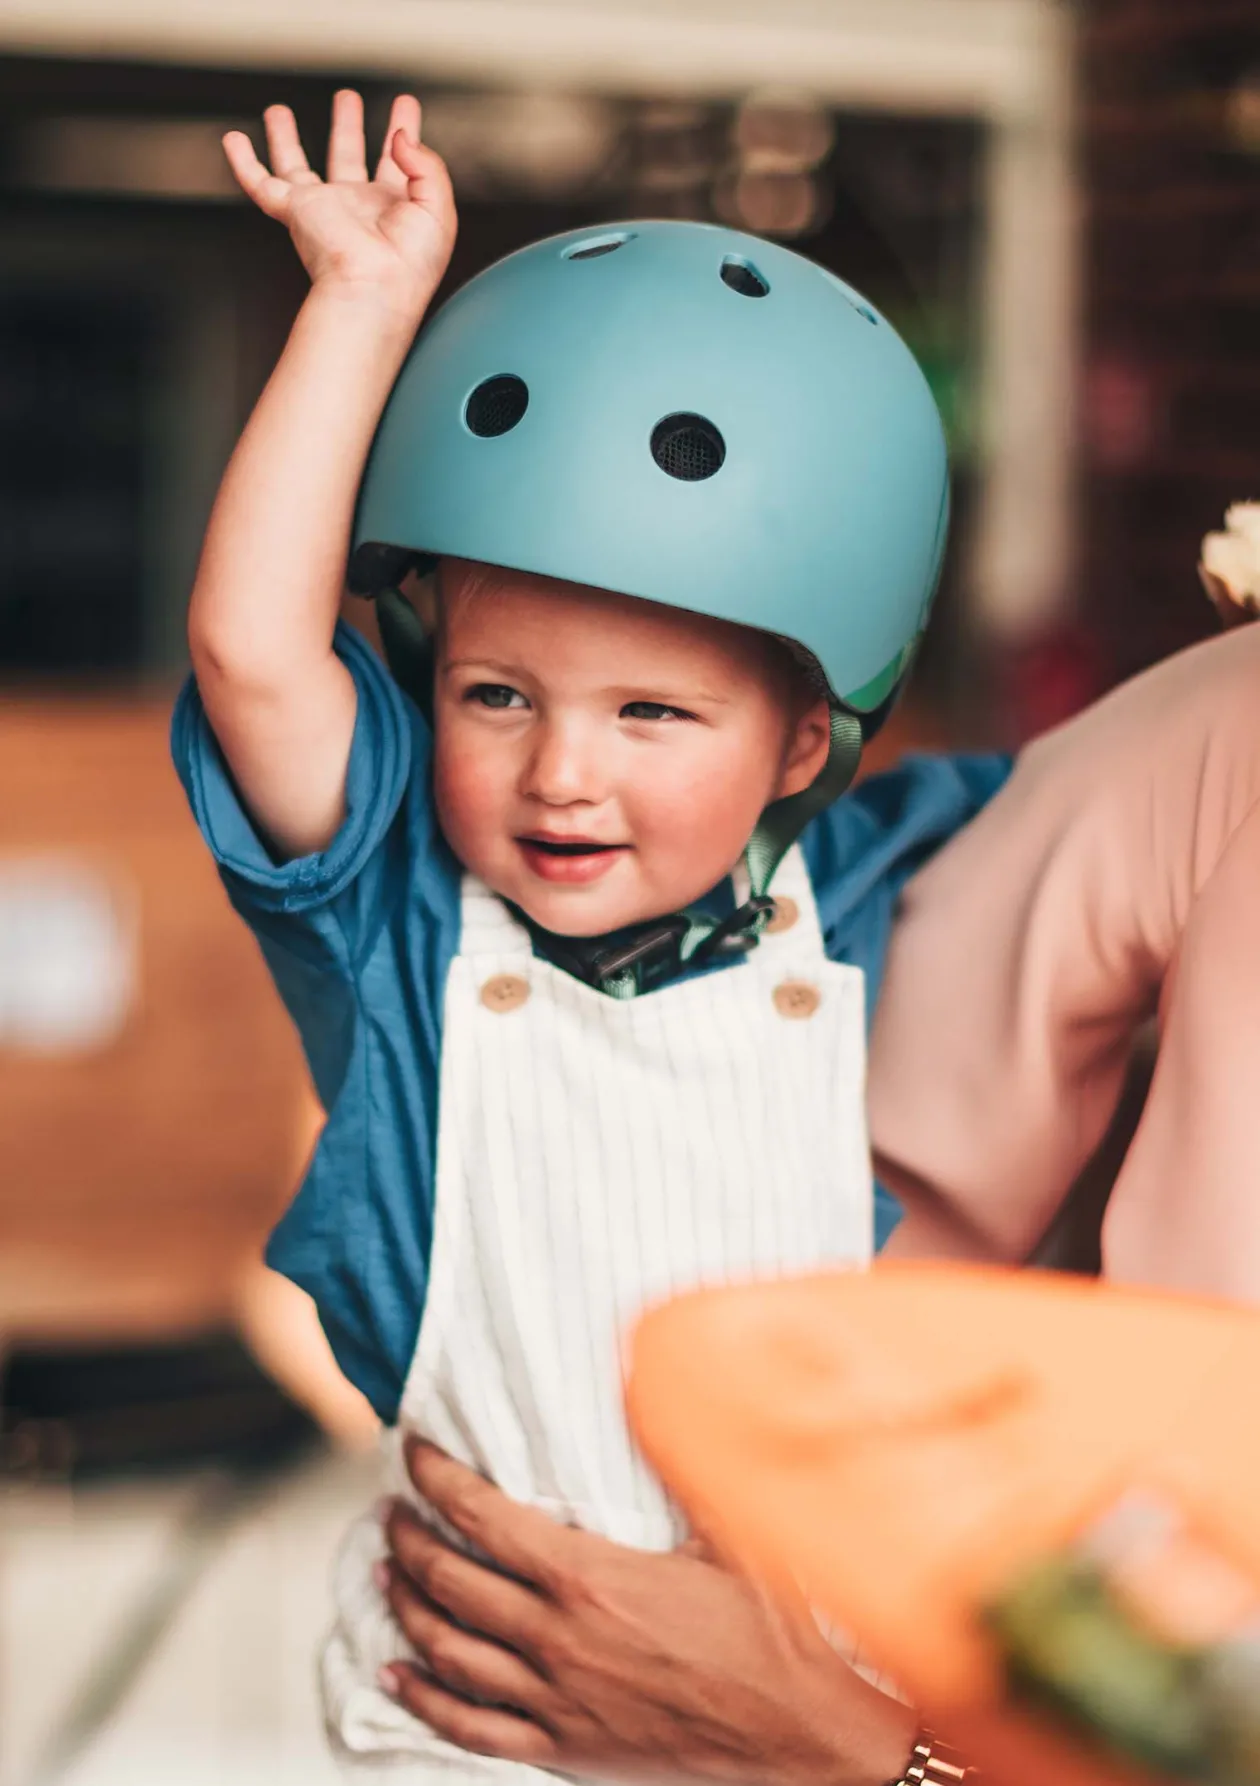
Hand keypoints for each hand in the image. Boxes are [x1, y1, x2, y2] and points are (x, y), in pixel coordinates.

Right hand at [223, 90, 455, 320]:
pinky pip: (261, 184)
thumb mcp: (438, 207)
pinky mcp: (296, 211)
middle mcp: (357, 207)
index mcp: (394, 208)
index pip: (397, 161)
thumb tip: (401, 137)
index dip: (404, 131)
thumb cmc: (410, 264)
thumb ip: (426, 163)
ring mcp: (323, 208)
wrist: (375, 288)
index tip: (405, 106)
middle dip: (348, 126)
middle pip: (347, 156)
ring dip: (288, 139)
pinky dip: (244, 163)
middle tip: (348, 100)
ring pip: (298, 166)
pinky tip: (235, 141)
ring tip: (279, 113)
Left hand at [380, 1441, 916, 1785]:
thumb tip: (658, 1392)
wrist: (802, 1735)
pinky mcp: (564, 1749)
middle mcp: (558, 1638)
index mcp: (590, 1577)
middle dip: (410, 1540)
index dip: (438, 1481)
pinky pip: (471, 1729)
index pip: (484, 1517)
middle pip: (452, 1581)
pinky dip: (424, 1700)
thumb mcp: (729, 1534)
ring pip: (448, 1652)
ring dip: (407, 1608)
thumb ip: (682, 1467)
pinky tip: (396, 1676)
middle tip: (391, 1512)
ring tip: (386, 1575)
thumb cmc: (772, 1634)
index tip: (413, 1453)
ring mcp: (555, 1700)